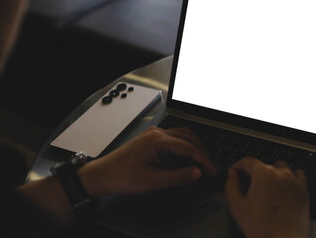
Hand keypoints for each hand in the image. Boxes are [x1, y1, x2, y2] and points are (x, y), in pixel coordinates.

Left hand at [78, 126, 217, 197]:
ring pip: (183, 135)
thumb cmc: (122, 177)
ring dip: (195, 147)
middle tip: (210, 169)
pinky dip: (185, 146)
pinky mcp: (151, 138)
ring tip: (202, 163)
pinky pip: (175, 137)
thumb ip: (177, 177)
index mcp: (158, 140)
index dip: (204, 160)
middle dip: (202, 153)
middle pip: (190, 138)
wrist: (102, 175)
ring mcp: (154, 134)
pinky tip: (188, 157)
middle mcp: (157, 133)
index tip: (213, 171)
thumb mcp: (152, 181)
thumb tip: (197, 173)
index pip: (190, 148)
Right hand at [225, 157, 309, 237]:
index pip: (248, 161)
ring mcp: (294, 181)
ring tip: (266, 188)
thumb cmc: (262, 228)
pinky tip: (283, 186)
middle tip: (248, 187)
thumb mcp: (237, 206)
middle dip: (254, 173)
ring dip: (272, 173)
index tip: (235, 172)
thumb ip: (231, 186)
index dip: (238, 166)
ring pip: (281, 167)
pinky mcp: (303, 190)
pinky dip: (290, 177)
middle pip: (264, 165)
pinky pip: (297, 175)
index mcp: (263, 174)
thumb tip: (232, 175)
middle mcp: (280, 173)